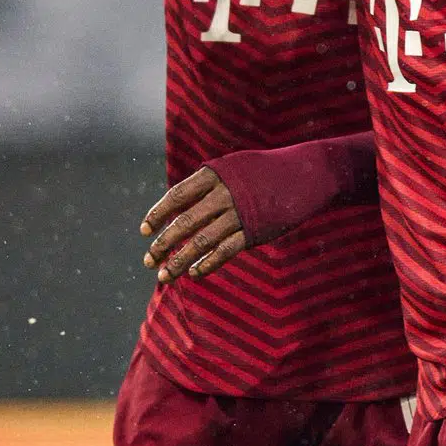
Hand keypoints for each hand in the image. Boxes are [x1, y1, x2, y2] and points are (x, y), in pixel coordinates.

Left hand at [141, 167, 248, 283]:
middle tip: (148, 260)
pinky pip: (225, 251)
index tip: (144, 231)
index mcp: (213, 176)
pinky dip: (207, 264)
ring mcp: (239, 215)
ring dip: (180, 261)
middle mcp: (224, 195)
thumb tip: (174, 207)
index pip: (177, 196)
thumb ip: (204, 185)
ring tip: (164, 276)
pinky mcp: (254, 232)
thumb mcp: (228, 169)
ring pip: (202, 242)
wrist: (301, 175)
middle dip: (163, 244)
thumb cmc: (258, 173)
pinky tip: (194, 273)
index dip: (158, 214)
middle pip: (185, 222)